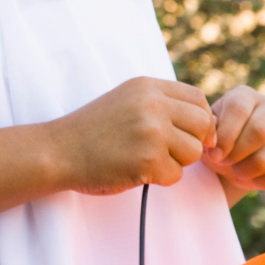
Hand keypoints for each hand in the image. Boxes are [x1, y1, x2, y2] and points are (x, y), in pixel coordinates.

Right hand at [52, 77, 216, 195]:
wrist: (59, 150)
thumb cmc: (93, 129)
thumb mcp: (125, 100)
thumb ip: (160, 103)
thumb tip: (206, 122)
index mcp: (147, 86)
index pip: (197, 99)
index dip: (199, 119)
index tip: (185, 133)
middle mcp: (152, 104)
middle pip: (203, 124)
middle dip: (192, 141)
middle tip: (167, 150)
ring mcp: (151, 131)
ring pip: (194, 152)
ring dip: (175, 161)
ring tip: (146, 158)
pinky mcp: (148, 160)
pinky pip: (175, 175)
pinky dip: (159, 178)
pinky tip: (135, 169)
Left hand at [202, 85, 264, 190]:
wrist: (233, 159)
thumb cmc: (218, 139)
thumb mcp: (209, 130)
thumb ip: (210, 128)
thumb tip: (212, 132)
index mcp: (245, 95)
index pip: (238, 109)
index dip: (225, 135)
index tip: (214, 154)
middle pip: (259, 131)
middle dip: (237, 153)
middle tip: (224, 162)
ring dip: (247, 170)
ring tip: (235, 170)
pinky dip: (262, 181)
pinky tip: (251, 178)